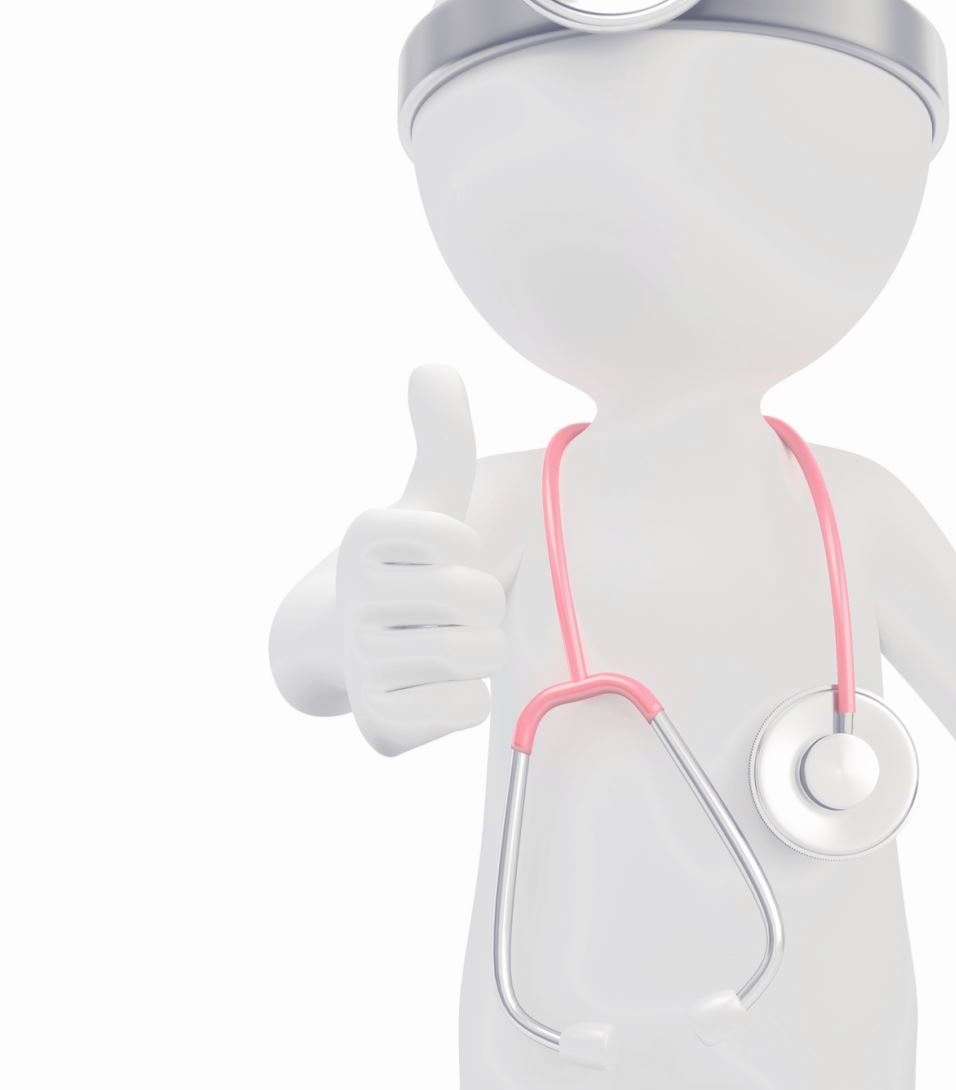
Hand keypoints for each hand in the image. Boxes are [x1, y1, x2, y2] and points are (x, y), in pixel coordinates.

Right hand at [337, 366, 504, 754]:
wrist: (341, 652)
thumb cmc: (404, 571)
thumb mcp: (424, 503)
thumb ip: (440, 442)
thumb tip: (436, 366)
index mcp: (367, 533)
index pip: (463, 543)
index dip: (466, 556)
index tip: (435, 563)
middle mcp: (353, 596)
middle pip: (476, 601)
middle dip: (479, 610)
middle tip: (446, 614)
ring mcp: (362, 662)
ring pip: (477, 655)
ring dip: (477, 654)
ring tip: (441, 648)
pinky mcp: (380, 723)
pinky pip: (468, 707)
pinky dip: (468, 702)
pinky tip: (434, 691)